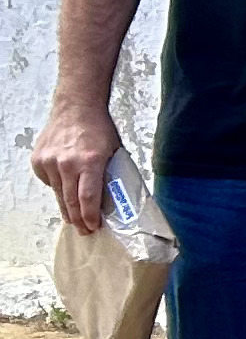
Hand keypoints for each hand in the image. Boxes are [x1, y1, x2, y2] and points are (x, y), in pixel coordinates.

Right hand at [29, 95, 112, 236]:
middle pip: (70, 200)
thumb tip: (112, 198)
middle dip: (78, 219)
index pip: (88, 198)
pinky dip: (57, 187)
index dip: (90, 216)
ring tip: (74, 219)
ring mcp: (50, 162)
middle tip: (84, 230)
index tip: (94, 226)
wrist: (76, 108)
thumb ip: (109, 174)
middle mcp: (67, 163)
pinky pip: (49, 182)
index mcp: (90, 162)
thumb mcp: (113, 152)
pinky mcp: (38, 160)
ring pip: (58, 194)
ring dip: (67, 208)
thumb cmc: (98, 129)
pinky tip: (65, 187)